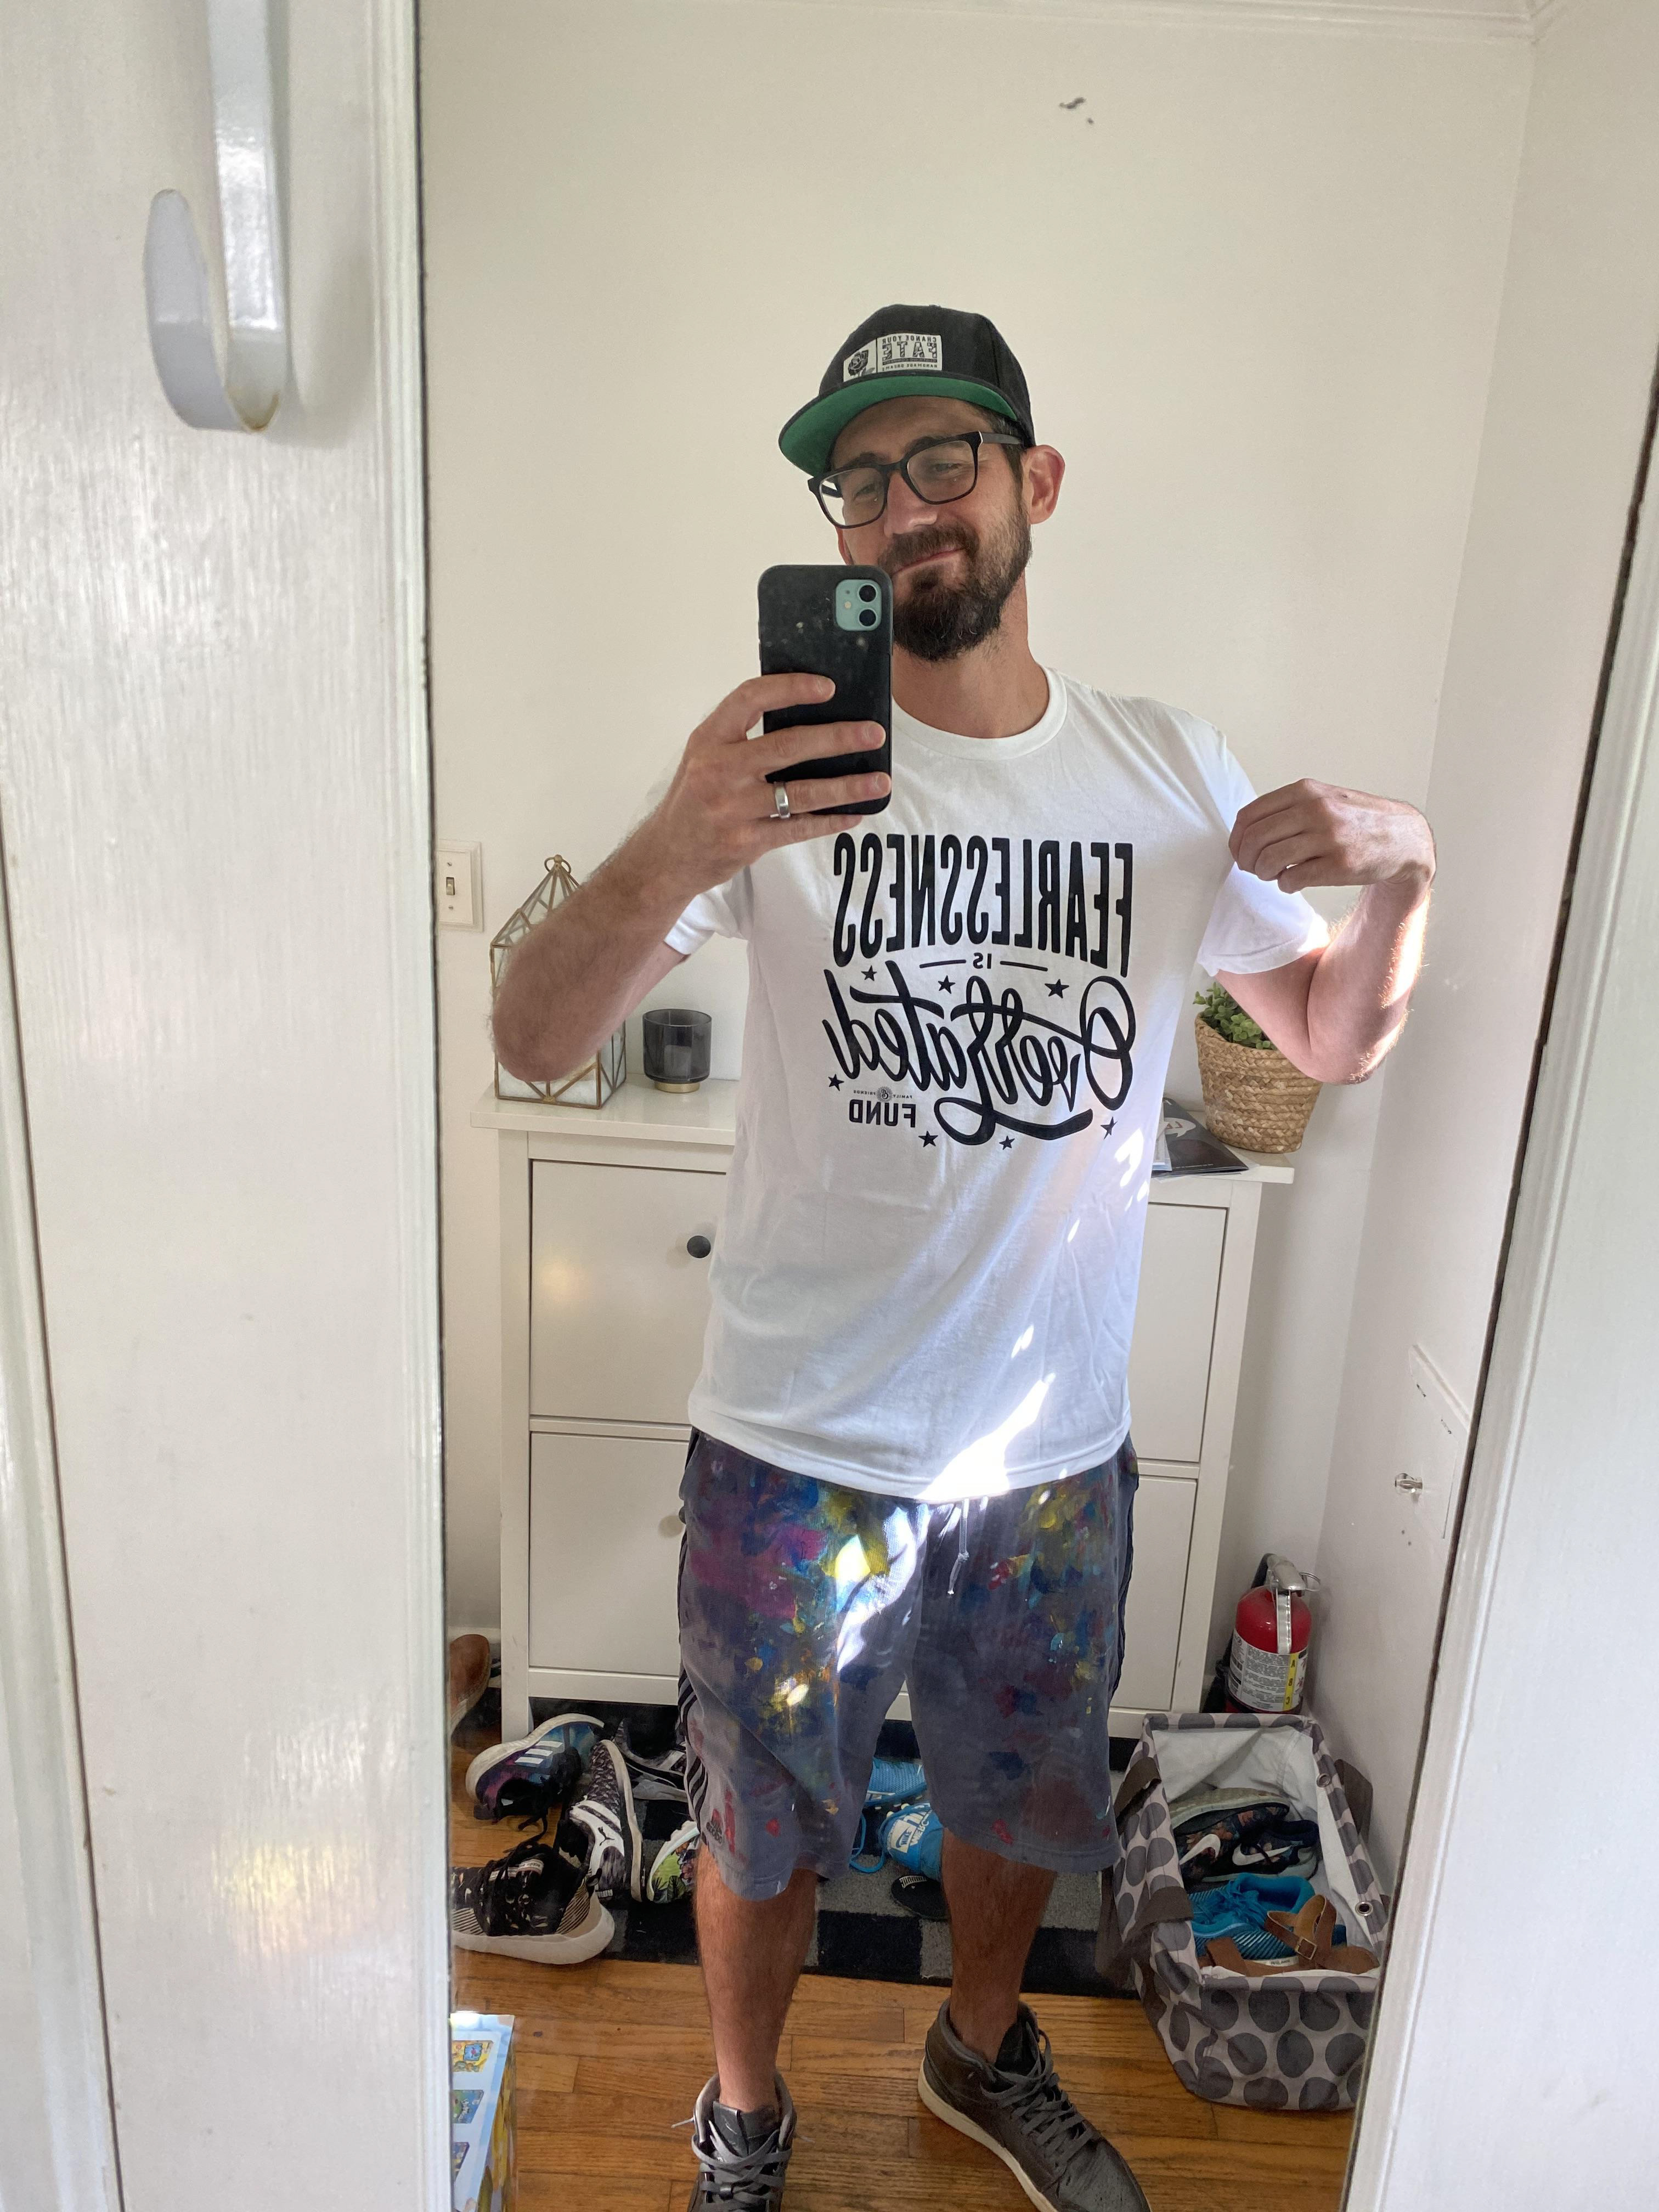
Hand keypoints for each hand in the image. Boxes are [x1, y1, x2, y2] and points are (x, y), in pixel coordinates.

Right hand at [639, 674, 888, 900]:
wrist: (666, 857)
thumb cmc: (694, 799)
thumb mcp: (705, 757)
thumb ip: (742, 736)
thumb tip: (809, 715)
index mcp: (709, 739)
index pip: (750, 698)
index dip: (790, 688)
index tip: (828, 687)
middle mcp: (719, 770)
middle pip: (788, 746)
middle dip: (837, 738)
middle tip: (874, 733)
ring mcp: (733, 808)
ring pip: (802, 793)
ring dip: (846, 786)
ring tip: (880, 780)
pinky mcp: (746, 841)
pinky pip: (799, 829)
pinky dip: (831, 821)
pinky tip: (855, 813)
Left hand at [1229, 779, 1434, 896]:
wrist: (1403, 838)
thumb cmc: (1356, 820)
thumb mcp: (1323, 799)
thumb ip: (1288, 809)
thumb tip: (1245, 832)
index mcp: (1305, 791)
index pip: (1249, 815)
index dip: (1237, 839)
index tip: (1240, 852)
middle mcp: (1315, 810)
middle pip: (1255, 839)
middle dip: (1246, 860)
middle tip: (1253, 869)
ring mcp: (1329, 837)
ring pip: (1270, 860)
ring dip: (1264, 873)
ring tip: (1274, 874)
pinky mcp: (1339, 865)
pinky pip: (1292, 879)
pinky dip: (1285, 885)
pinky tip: (1293, 882)